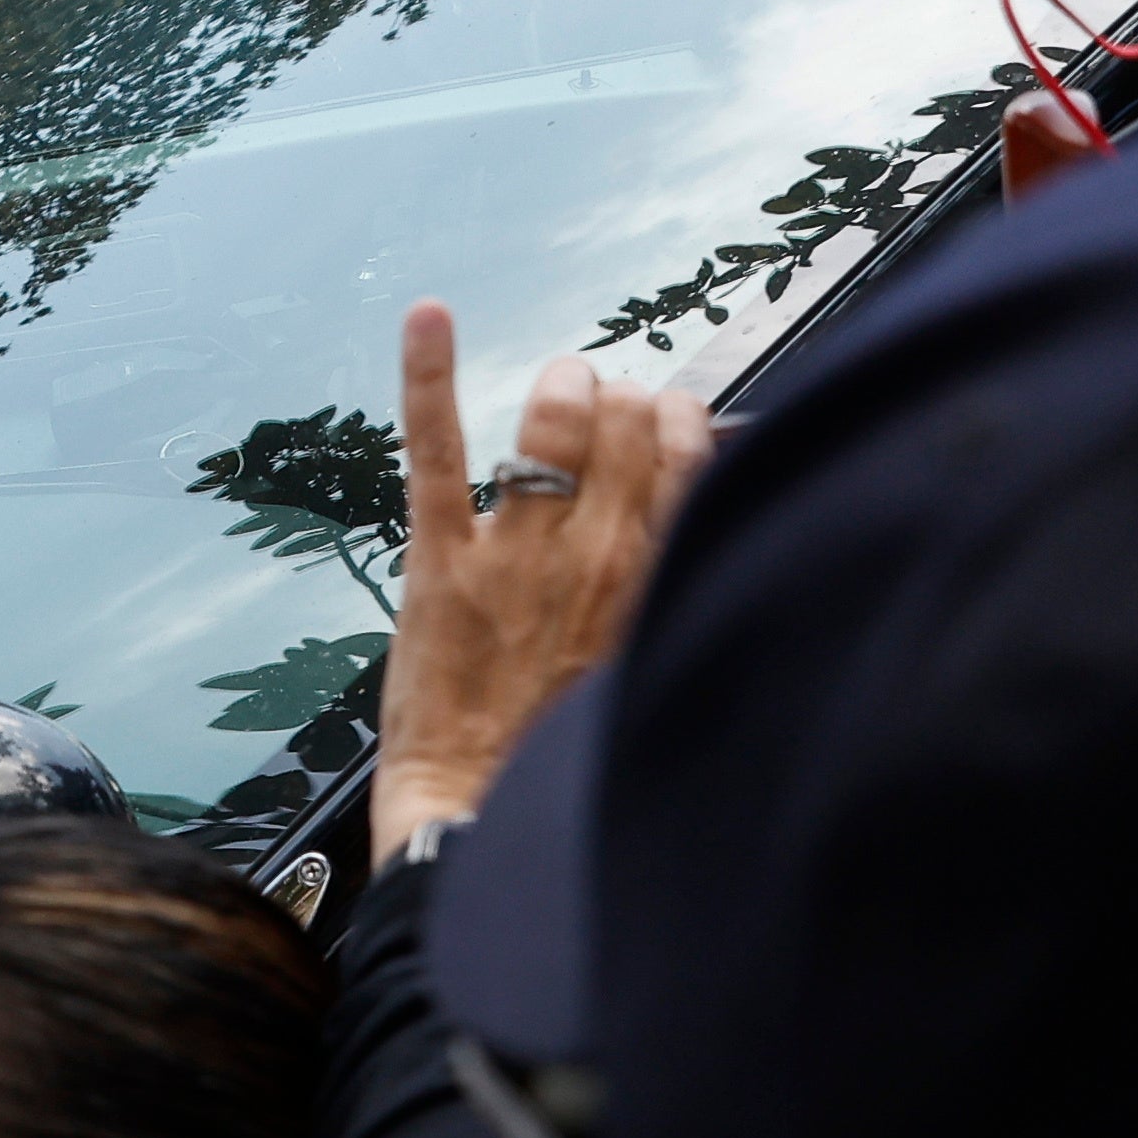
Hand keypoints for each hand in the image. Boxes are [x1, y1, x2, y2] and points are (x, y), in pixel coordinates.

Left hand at [363, 299, 711, 853]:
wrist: (486, 820)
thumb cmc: (572, 756)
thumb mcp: (655, 669)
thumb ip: (681, 593)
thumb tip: (710, 527)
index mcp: (658, 582)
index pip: (688, 456)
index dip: (675, 424)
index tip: (663, 429)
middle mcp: (600, 556)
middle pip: (628, 424)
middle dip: (620, 403)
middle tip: (603, 417)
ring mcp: (520, 554)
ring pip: (554, 424)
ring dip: (561, 391)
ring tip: (560, 391)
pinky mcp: (442, 562)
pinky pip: (439, 449)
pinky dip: (429, 376)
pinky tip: (427, 317)